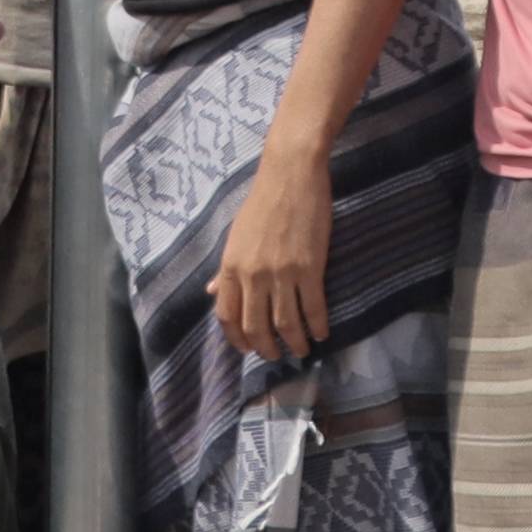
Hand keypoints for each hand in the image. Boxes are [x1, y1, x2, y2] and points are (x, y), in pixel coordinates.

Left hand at [214, 144, 338, 367]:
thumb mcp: (235, 237)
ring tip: (301, 350)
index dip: (237, 339)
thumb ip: (224, 269)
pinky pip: (313, 308)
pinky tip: (321, 333)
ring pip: (286, 324)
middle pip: (255, 327)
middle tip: (277, 356)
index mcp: (230, 266)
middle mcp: (252, 274)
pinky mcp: (310, 268)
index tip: (248, 349)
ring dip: (294, 343)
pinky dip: (317, 326)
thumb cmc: (262, 203)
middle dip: (266, 349)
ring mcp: (281, 273)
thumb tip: (209, 292)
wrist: (290, 175)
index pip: (227, 316)